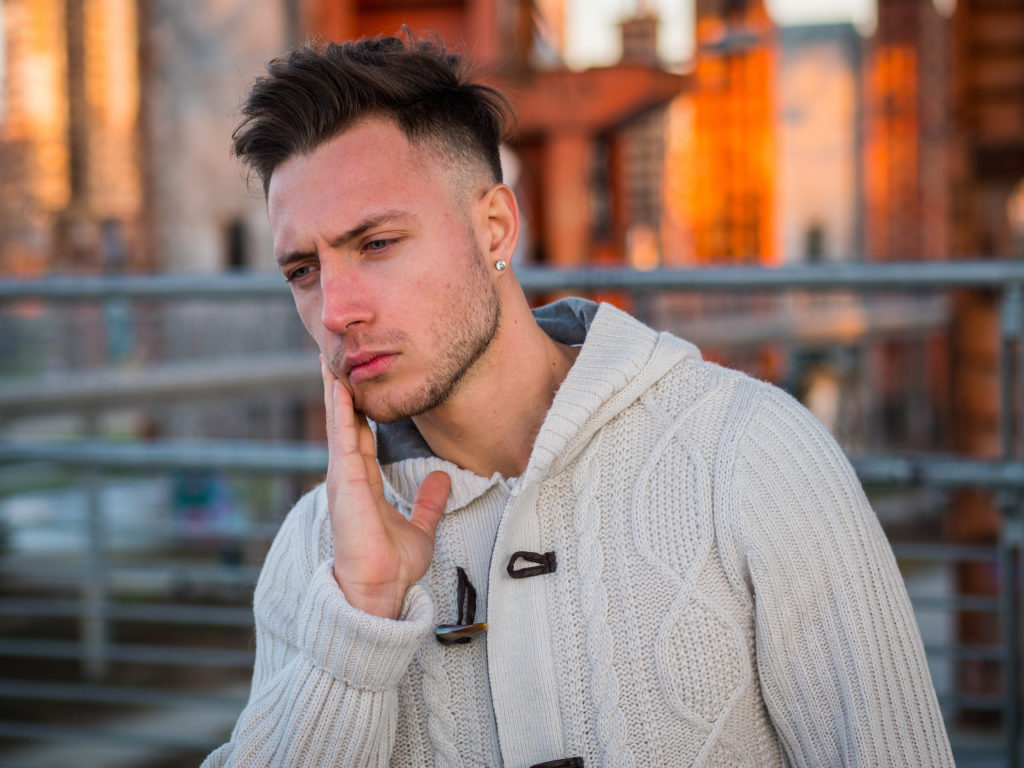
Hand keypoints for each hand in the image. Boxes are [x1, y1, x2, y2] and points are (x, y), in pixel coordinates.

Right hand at [321, 357, 449, 618]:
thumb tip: (442, 479)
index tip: (357, 382)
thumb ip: (428, 502)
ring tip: (328, 359)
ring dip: (334, 391)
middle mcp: (349, 476)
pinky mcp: (343, 481)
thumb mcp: (420, 526)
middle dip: (340, 391)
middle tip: (335, 357)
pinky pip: (341, 437)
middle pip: (343, 423)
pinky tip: (338, 386)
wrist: (379, 587)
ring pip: (337, 424)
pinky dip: (339, 410)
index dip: (358, 409)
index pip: (359, 436)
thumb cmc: (392, 564)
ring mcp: (342, 477)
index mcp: (363, 484)